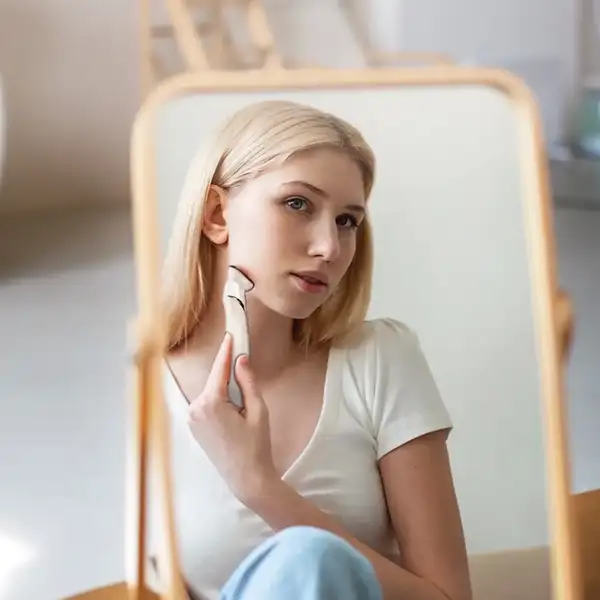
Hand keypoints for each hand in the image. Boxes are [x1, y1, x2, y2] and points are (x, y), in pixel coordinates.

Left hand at [187, 334, 277, 502]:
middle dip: (230, 378)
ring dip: (225, 393)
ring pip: (211, 393)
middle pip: (215, 381)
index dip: (226, 351)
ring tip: (243, 414)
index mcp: (210, 403)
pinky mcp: (194, 427)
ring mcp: (191, 419)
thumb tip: (240, 360)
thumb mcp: (258, 410)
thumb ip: (248, 382)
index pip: (219, 370)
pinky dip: (219, 403)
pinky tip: (234, 418)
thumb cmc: (255, 446)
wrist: (246, 479)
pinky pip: (207, 405)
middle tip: (247, 392)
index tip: (230, 335)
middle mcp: (195, 409)